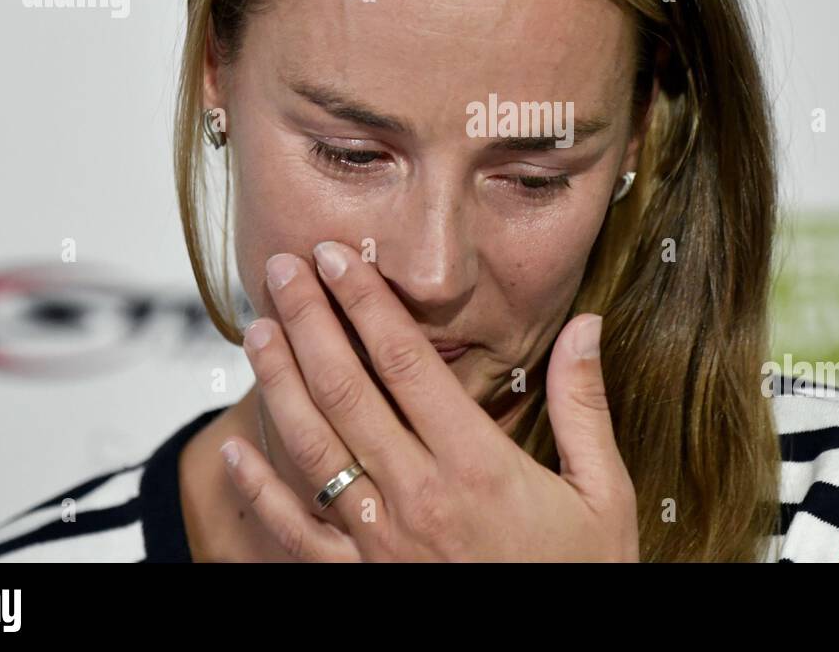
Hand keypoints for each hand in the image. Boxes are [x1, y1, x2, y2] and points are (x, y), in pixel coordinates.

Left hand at [220, 240, 639, 560]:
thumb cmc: (580, 579)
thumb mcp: (602, 495)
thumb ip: (585, 407)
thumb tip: (586, 326)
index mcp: (477, 466)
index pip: (407, 362)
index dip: (367, 303)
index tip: (342, 259)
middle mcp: (418, 498)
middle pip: (346, 389)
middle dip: (310, 320)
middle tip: (286, 268)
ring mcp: (380, 542)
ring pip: (313, 447)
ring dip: (279, 382)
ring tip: (258, 329)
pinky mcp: (360, 580)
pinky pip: (297, 532)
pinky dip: (261, 490)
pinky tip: (235, 449)